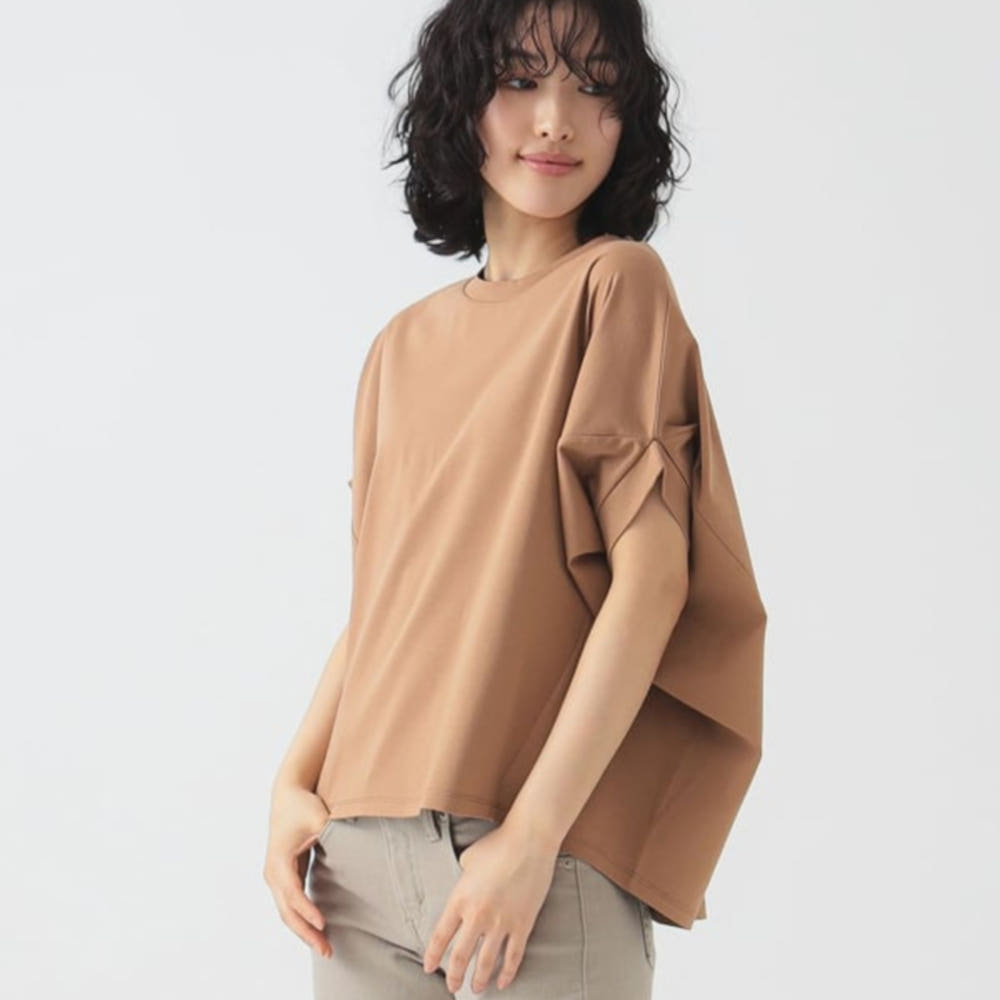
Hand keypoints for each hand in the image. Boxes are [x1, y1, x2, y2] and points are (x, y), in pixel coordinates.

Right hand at [262, 783, 333, 959]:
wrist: (287, 795)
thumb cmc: (304, 805)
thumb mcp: (319, 818)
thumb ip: (332, 834)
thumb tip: (353, 850)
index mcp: (279, 861)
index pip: (293, 893)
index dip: (308, 910)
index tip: (323, 924)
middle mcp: (273, 873)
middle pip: (287, 912)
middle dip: (306, 933)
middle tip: (328, 950)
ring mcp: (275, 877)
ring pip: (287, 913)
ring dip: (304, 931)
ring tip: (326, 948)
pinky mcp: (283, 877)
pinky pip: (291, 905)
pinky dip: (303, 920)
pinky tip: (318, 931)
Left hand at [422, 820, 559, 992]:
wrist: (529, 841)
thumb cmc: (498, 844)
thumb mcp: (469, 859)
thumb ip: (463, 877)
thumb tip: (465, 884)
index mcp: (460, 899)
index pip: (441, 935)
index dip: (433, 955)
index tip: (429, 967)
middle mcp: (477, 915)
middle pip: (460, 955)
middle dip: (454, 976)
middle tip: (452, 987)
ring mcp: (501, 923)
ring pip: (486, 962)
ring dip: (479, 979)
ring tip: (476, 988)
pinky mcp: (522, 924)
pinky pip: (513, 956)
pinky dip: (508, 972)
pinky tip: (503, 982)